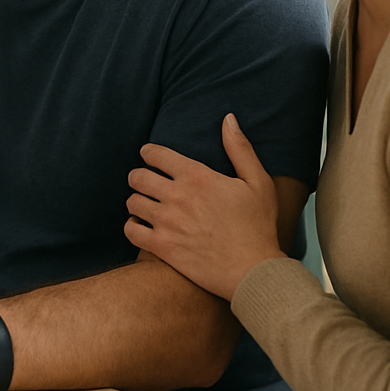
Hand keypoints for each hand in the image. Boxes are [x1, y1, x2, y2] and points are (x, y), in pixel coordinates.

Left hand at [123, 114, 285, 299]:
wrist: (254, 271)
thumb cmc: (259, 226)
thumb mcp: (257, 182)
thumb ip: (240, 148)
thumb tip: (228, 119)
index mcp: (197, 176)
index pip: (155, 154)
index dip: (148, 153)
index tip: (149, 157)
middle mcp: (177, 196)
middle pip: (137, 176)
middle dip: (139, 177)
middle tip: (146, 182)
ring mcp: (167, 222)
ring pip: (132, 202)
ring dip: (137, 201)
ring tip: (145, 205)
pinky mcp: (161, 247)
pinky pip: (131, 229)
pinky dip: (133, 226)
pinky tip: (142, 226)